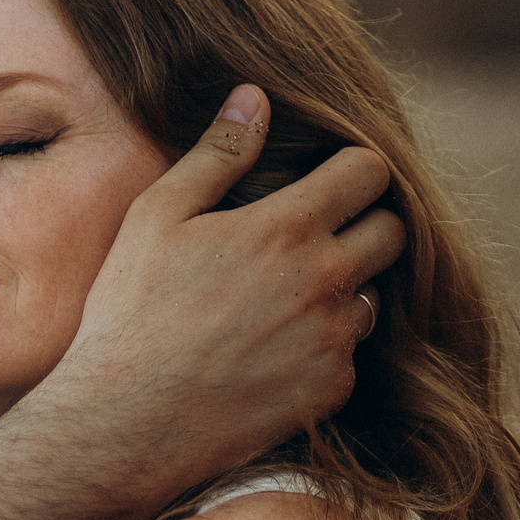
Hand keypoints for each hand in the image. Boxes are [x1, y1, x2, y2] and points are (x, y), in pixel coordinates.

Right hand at [56, 83, 402, 479]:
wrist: (126, 422)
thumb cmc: (131, 313)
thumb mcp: (157, 218)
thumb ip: (215, 155)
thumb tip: (254, 97)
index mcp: (287, 228)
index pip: (369, 172)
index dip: (352, 169)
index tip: (328, 181)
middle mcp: (326, 281)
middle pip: (392, 232)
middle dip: (363, 224)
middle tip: (313, 238)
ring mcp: (334, 340)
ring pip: (371, 296)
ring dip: (342, 291)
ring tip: (282, 302)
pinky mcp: (331, 390)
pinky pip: (349, 355)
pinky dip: (322, 348)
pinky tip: (270, 353)